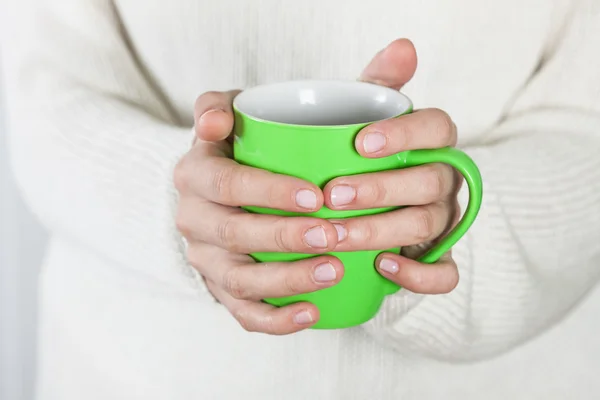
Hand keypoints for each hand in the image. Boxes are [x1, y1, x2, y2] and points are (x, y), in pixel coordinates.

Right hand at [174, 91, 344, 334]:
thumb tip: (403, 51)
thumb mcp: (265, 108)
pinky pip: (241, 311)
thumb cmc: (252, 150)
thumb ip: (330, 82)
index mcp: (198, 168)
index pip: (225, 179)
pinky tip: (313, 312)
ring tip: (333, 272)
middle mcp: (194, 215)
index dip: (267, 189)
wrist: (220, 192)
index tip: (316, 195)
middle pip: (234, 233)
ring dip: (285, 279)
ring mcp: (206, 257)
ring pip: (238, 279)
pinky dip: (275, 318)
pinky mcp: (221, 288)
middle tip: (333, 234)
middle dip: (285, 236)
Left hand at [323, 39, 461, 293]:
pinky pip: (444, 272)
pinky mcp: (436, 256)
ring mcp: (441, 219)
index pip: (438, 128)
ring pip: (429, 224)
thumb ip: (379, 85)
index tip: (360, 143)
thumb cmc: (360, 158)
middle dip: (381, 189)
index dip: (405, 134)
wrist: (358, 207)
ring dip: (382, 230)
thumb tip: (404, 46)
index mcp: (430, 143)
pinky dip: (419, 274)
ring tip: (337, 234)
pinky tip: (382, 266)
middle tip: (332, 195)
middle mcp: (441, 179)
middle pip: (430, 181)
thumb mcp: (363, 118)